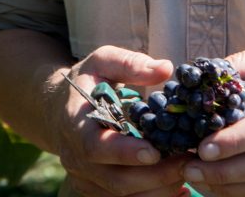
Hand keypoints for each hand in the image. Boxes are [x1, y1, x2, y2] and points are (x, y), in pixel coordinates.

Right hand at [45, 44, 188, 196]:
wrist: (58, 108)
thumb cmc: (87, 80)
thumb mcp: (103, 61)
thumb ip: (131, 64)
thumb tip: (166, 68)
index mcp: (76, 125)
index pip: (96, 146)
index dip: (124, 152)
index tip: (154, 151)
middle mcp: (77, 158)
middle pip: (114, 179)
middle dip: (153, 175)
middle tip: (186, 162)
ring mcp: (85, 178)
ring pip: (121, 196)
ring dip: (156, 190)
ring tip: (186, 173)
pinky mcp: (96, 189)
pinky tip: (178, 189)